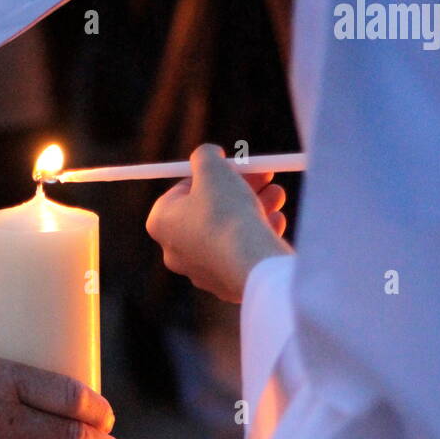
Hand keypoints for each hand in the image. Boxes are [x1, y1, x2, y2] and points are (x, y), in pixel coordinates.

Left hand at [146, 144, 290, 302]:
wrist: (249, 263)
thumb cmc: (225, 212)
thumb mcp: (213, 167)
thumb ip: (205, 155)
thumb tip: (206, 154)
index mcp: (161, 222)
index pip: (183, 189)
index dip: (212, 172)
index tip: (234, 163)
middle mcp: (174, 250)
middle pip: (208, 209)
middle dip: (240, 187)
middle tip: (264, 173)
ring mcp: (199, 270)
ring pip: (228, 230)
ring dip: (256, 207)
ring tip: (278, 195)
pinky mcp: (224, 284)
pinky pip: (239, 253)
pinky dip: (256, 234)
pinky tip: (277, 223)